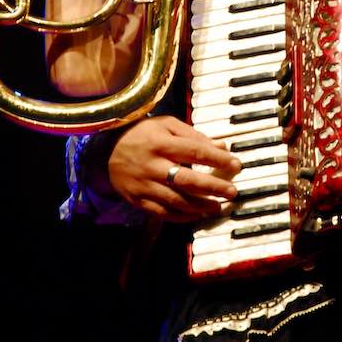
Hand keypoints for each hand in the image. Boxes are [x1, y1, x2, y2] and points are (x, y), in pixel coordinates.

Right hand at [108, 116, 241, 221]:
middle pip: (188, 180)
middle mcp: (152, 165)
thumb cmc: (142, 134)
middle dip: (213, 187)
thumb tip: (222, 146)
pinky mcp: (137, 200)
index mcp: (161, 143)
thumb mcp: (166, 125)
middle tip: (232, 192)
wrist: (105, 150)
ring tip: (218, 207)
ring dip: (200, 206)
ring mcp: (144, 185)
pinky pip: (162, 212)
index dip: (218, 159)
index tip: (236, 164)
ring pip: (176, 200)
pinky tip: (197, 215)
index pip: (195, 152)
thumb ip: (194, 136)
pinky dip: (181, 216)